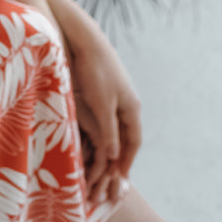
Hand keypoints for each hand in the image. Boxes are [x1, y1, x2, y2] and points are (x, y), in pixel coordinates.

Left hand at [62, 18, 141, 205]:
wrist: (87, 43)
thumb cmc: (95, 73)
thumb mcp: (102, 106)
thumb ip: (109, 132)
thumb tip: (115, 157)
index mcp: (131, 108)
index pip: (134, 142)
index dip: (128, 160)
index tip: (121, 178)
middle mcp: (128, 103)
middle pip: (128, 136)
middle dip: (121, 156)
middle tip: (112, 175)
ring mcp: (117, 96)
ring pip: (117, 127)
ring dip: (112, 144)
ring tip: (103, 161)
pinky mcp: (105, 90)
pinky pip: (107, 117)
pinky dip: (103, 131)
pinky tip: (93, 137)